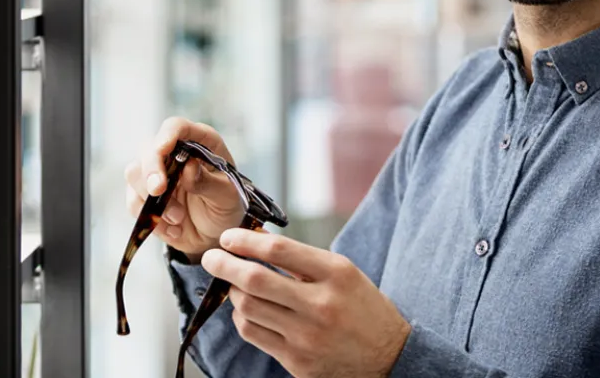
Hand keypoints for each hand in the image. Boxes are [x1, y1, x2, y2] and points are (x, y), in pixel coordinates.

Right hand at [124, 117, 246, 262]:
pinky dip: (151, 219)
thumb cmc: (226, 207)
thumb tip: (188, 166)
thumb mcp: (227, 196)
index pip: (176, 127)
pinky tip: (173, 229)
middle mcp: (173, 153)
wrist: (215, 235)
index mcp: (199, 142)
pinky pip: (134, 203)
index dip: (167, 135)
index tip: (162, 149)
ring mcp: (156, 174)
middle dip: (150, 170)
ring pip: (134, 174)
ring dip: (151, 199)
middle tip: (157, 190)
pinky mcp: (144, 196)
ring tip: (178, 218)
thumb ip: (209, 182)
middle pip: (148, 148)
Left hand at [201, 228, 410, 377]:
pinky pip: (254, 335)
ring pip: (249, 309)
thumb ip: (302, 260)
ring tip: (233, 284)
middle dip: (224, 265)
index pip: (278, 251)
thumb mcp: (344, 273)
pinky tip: (246, 309)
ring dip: (233, 293)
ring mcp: (308, 337)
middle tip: (211, 258)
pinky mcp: (298, 362)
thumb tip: (255, 243)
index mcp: (336, 274)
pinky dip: (242, 318)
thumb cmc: (362, 308)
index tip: (228, 237)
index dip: (245, 241)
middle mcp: (321, 305)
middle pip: (255, 280)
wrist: (389, 358)